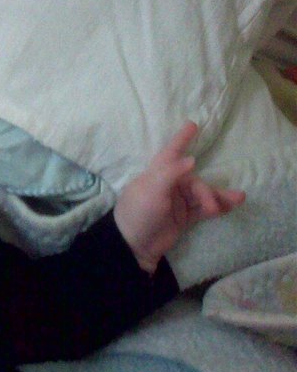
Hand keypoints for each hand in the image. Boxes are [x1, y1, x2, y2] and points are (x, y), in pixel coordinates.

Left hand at [113, 121, 245, 272]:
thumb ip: (171, 174)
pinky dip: (218, 207)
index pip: (170, 153)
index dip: (181, 139)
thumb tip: (191, 160)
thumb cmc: (138, 213)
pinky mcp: (183, 217)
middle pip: (194, 182)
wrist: (134, 246)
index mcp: (156, 175)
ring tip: (237, 199)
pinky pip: (204, 209)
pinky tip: (232, 205)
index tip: (192, 125)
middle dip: (206, 192)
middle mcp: (168, 185)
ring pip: (203, 195)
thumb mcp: (151, 191)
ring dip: (219, 197)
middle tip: (209, 206)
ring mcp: (177, 202)